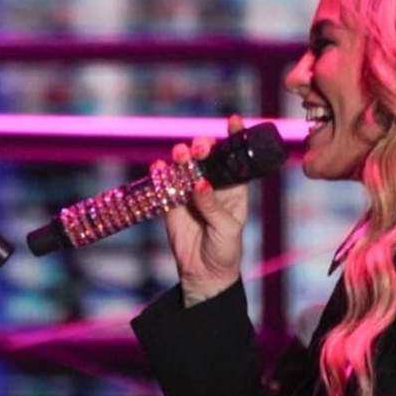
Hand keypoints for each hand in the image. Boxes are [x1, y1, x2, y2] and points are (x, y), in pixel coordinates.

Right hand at [161, 115, 248, 306]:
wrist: (204, 275)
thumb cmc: (225, 251)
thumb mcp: (227, 229)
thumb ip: (213, 206)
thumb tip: (200, 184)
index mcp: (234, 189)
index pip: (236, 158)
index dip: (235, 137)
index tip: (233, 120)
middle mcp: (211, 186)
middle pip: (206, 157)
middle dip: (203, 146)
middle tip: (199, 147)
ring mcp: (189, 192)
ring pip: (184, 166)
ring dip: (181, 156)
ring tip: (179, 155)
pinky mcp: (171, 203)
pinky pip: (164, 184)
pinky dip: (160, 173)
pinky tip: (159, 168)